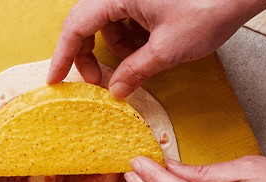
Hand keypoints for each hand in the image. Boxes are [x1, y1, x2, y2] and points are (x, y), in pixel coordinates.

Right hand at [47, 0, 265, 97]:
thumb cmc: (210, 8)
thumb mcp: (167, 49)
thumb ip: (134, 71)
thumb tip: (115, 89)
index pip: (76, 26)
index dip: (63, 56)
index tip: (55, 79)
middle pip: (88, 23)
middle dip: (90, 55)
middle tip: (97, 81)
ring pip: (108, 21)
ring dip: (114, 48)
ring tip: (133, 66)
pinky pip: (126, 16)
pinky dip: (131, 37)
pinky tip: (146, 51)